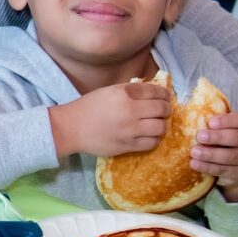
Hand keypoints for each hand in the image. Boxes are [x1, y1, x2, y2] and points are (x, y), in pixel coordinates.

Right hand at [50, 80, 171, 159]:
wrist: (71, 128)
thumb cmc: (88, 107)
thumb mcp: (108, 91)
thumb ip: (130, 91)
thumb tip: (152, 94)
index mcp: (124, 93)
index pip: (155, 92)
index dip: (164, 94)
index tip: (165, 98)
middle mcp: (130, 110)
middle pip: (162, 109)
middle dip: (166, 109)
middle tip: (163, 111)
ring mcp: (130, 129)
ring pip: (160, 127)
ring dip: (161, 125)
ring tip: (156, 125)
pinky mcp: (128, 145)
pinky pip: (152, 143)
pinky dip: (154, 139)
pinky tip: (148, 136)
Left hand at [191, 110, 237, 200]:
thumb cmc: (227, 140)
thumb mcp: (225, 128)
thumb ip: (214, 123)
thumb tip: (190, 115)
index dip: (226, 120)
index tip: (210, 122)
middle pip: (237, 138)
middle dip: (217, 137)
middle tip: (199, 136)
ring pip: (231, 156)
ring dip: (210, 154)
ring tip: (194, 151)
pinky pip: (224, 170)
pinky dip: (208, 167)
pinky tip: (194, 163)